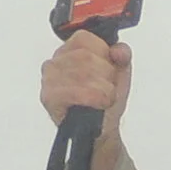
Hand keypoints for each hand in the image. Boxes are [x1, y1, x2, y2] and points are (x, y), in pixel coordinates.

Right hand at [39, 30, 132, 169]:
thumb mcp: (120, 72)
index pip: (85, 39)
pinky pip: (75, 92)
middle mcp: (55, 62)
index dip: (104, 55)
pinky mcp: (49, 97)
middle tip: (107, 89)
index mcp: (70, 50)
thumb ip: (122, 55)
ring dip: (104, 89)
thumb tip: (118, 51)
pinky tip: (97, 105)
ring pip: (82, 73)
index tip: (109, 71)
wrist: (102, 130)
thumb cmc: (106, 99)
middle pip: (86, 57)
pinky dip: (94, 99)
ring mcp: (49, 79)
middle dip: (106, 75)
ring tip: (103, 99)